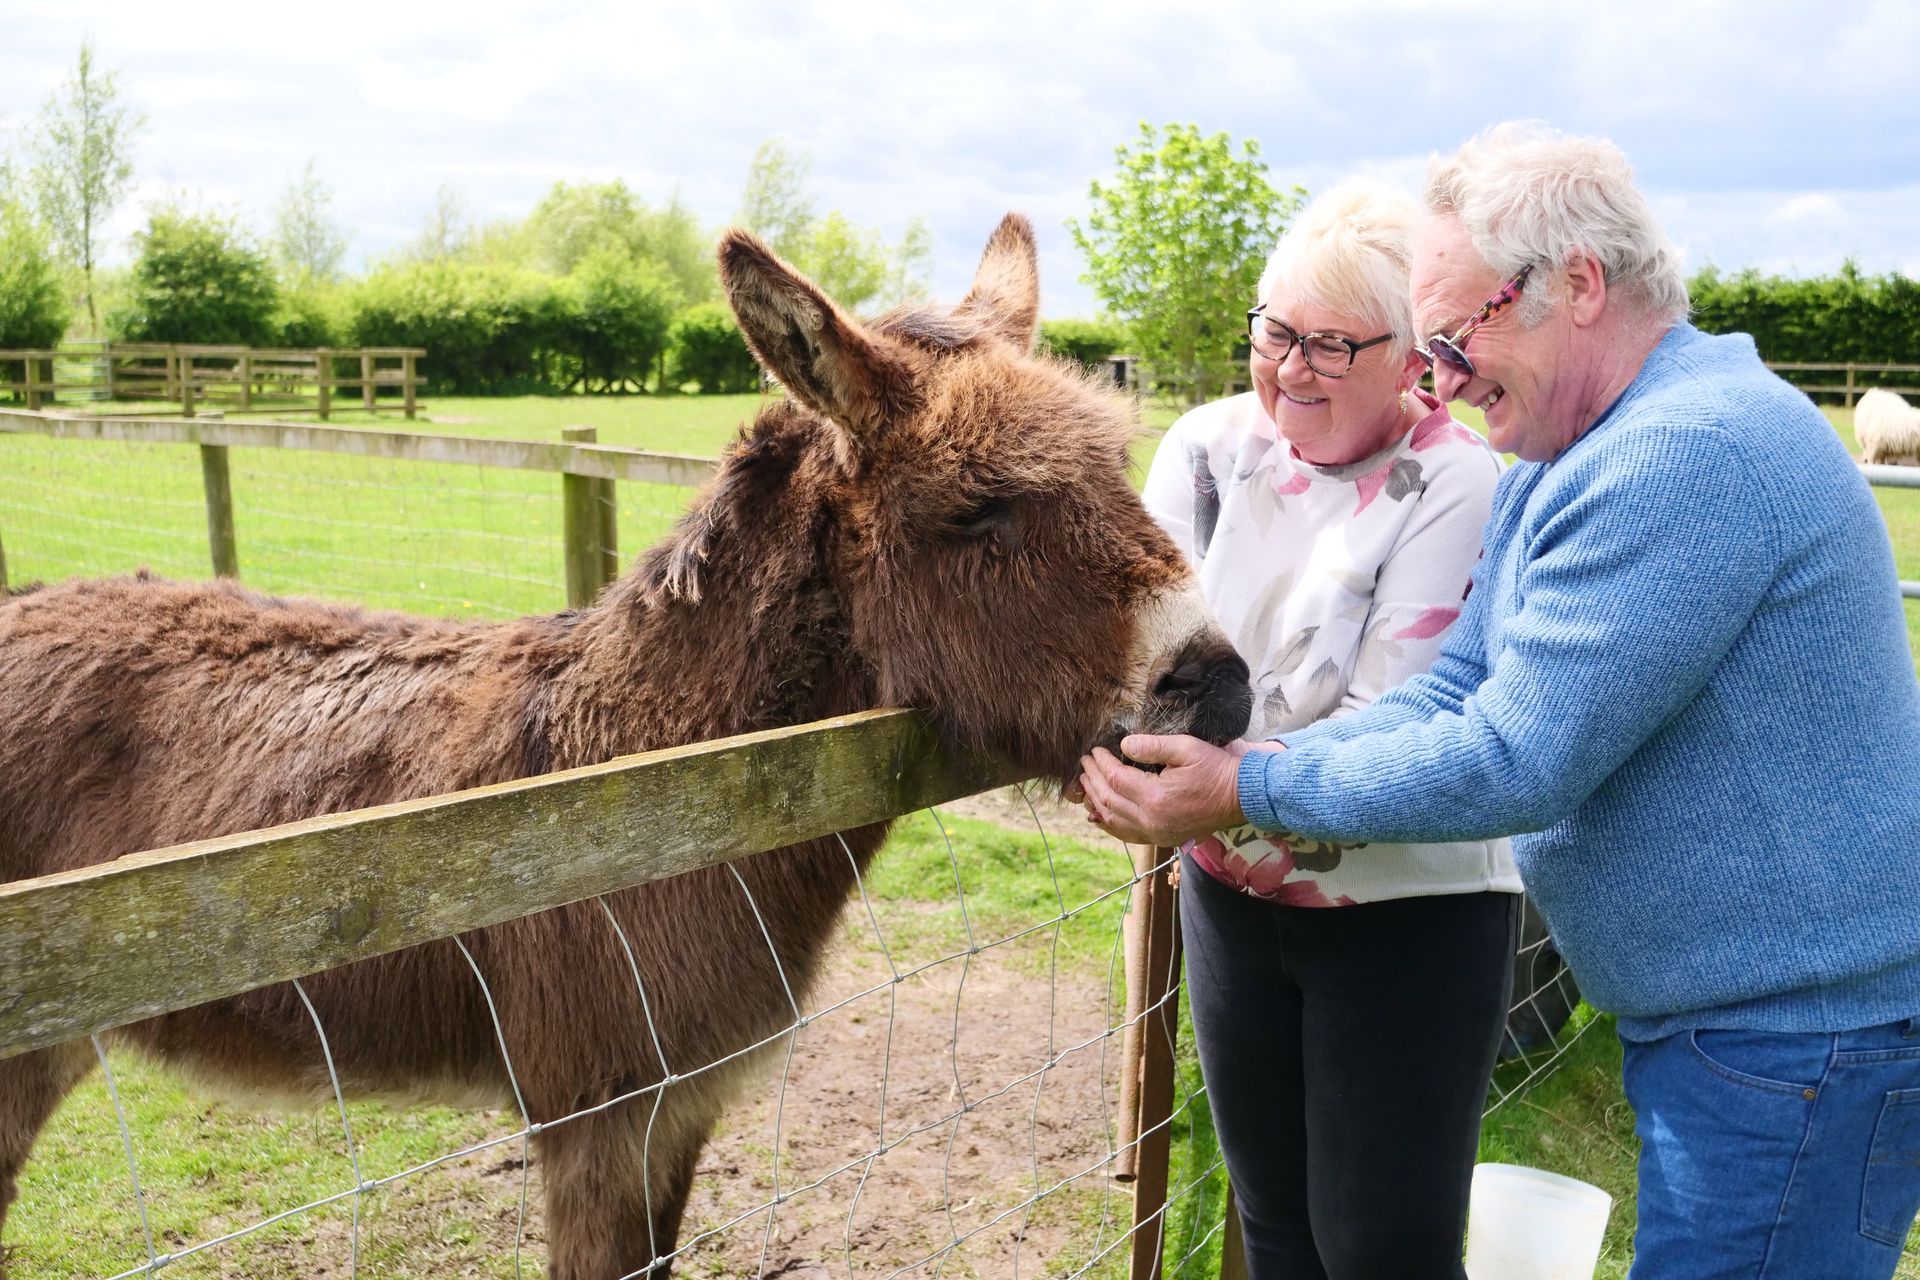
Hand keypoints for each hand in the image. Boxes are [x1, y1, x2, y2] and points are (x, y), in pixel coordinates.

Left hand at [1076, 735, 1278, 845]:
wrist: (1241, 796)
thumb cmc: (1216, 769)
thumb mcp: (1186, 748)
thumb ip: (1152, 747)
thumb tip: (1123, 746)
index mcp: (1156, 798)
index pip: (1115, 779)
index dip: (1101, 764)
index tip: (1094, 751)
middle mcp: (1152, 821)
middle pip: (1109, 800)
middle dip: (1093, 781)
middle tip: (1084, 764)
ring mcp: (1157, 833)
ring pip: (1114, 820)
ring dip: (1096, 802)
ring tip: (1086, 785)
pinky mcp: (1162, 838)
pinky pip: (1127, 834)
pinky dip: (1110, 824)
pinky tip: (1099, 815)